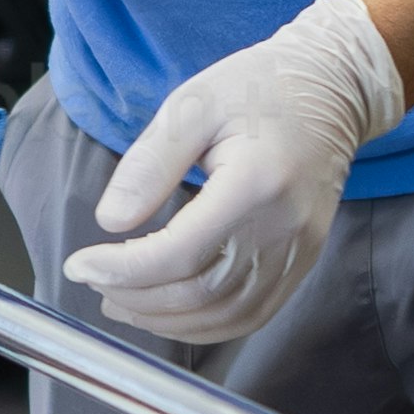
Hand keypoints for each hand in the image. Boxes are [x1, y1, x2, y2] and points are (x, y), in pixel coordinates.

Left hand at [64, 0, 413, 349]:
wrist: (333, 89)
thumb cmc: (260, 88)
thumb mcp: (194, 104)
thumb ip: (151, 163)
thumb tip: (111, 220)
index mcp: (257, 182)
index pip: (181, 251)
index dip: (124, 269)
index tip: (81, 264)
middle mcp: (285, 227)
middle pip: (202, 291)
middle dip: (136, 298)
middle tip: (94, 281)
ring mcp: (300, 250)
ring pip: (226, 314)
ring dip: (165, 320)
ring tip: (120, 302)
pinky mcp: (303, 261)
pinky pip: (252, 315)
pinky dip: (205, 326)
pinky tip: (168, 312)